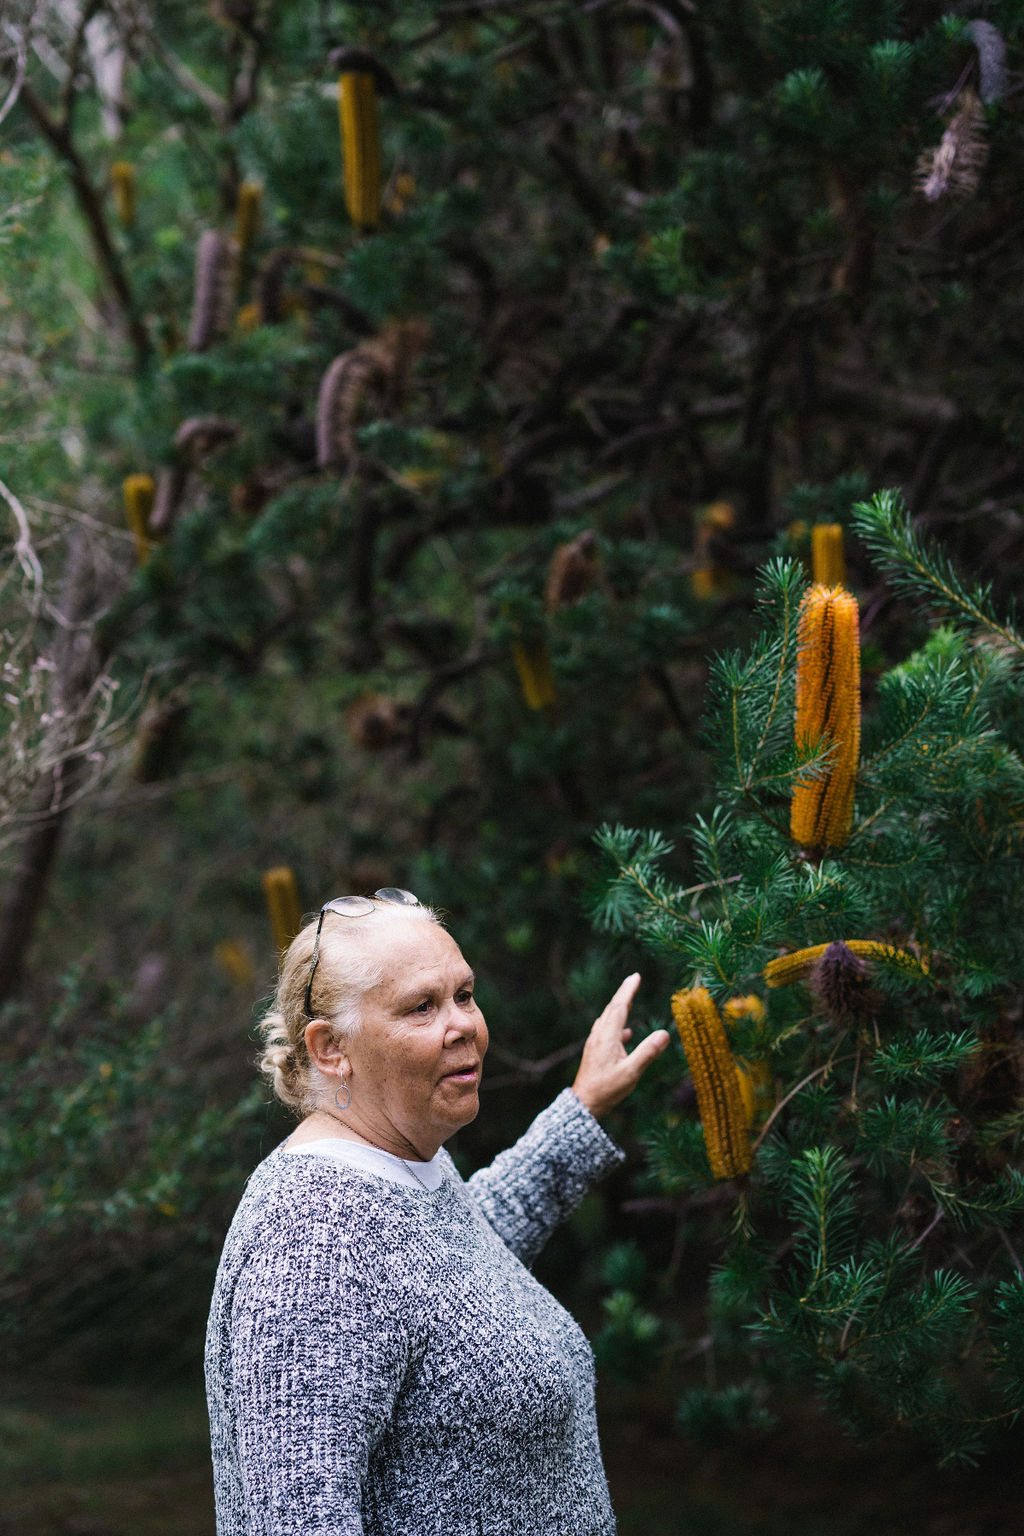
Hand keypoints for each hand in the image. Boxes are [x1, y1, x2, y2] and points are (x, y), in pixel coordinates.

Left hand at [571, 973, 670, 1120]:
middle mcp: (599, 1036)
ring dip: (618, 1007)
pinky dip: (616, 1024)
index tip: (636, 976)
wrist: (584, 1103)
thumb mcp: (631, 1073)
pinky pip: (606, 1031)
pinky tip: (625, 1033)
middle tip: (633, 980)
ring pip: (608, 1019)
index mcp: (607, 1037)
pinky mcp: (595, 1052)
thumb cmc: (607, 1089)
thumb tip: (665, 1034)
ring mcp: (595, 1044)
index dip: (628, 991)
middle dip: (623, 994)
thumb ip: (647, 1053)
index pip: (619, 1007)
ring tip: (629, 1000)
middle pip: (612, 1009)